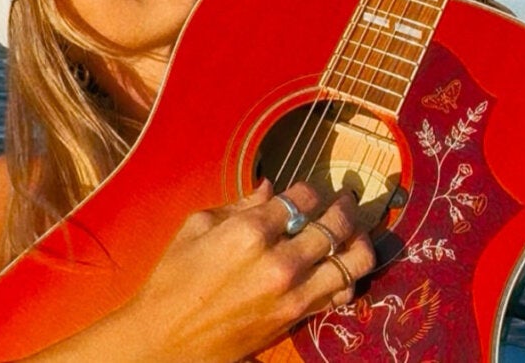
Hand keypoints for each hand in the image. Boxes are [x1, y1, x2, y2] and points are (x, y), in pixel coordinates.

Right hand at [103, 181, 374, 361]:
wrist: (165, 337)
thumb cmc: (173, 278)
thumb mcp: (197, 227)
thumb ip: (239, 204)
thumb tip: (270, 188)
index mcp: (251, 231)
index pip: (303, 198)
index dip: (310, 189)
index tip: (308, 190)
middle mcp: (280, 261)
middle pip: (335, 224)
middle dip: (344, 206)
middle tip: (347, 199)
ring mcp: (293, 293)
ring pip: (352, 260)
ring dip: (359, 240)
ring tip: (356, 231)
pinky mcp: (296, 318)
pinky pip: (340, 294)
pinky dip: (349, 278)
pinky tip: (341, 267)